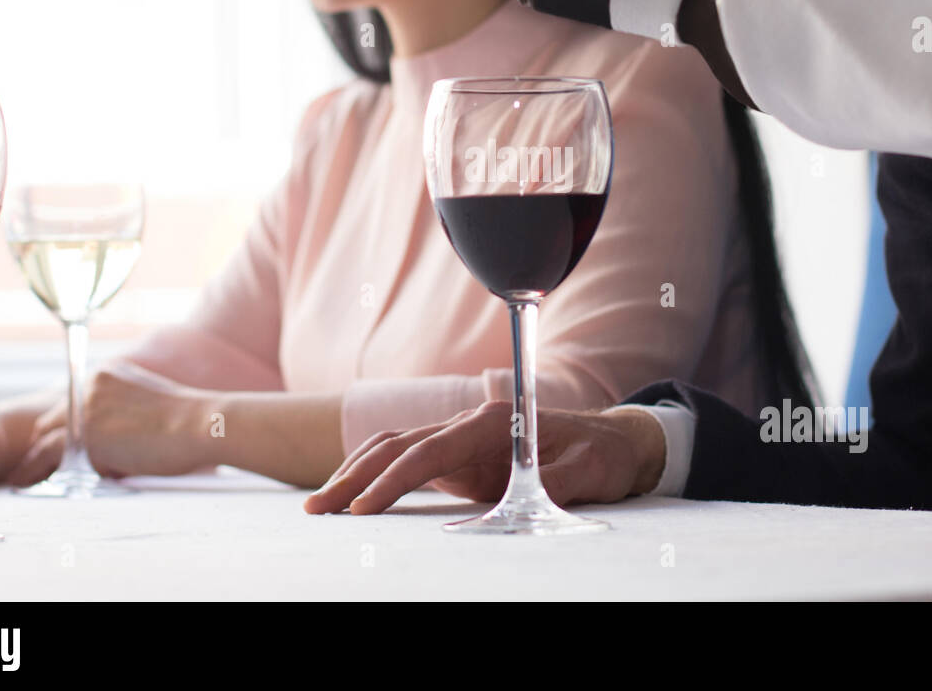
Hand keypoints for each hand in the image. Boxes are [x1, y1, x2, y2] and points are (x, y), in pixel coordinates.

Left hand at [8, 364, 212, 483]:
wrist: (201, 424)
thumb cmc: (190, 422)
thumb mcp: (150, 402)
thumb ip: (125, 411)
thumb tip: (113, 443)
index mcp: (107, 375)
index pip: (72, 403)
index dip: (63, 428)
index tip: (53, 446)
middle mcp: (90, 386)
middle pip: (53, 419)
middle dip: (46, 443)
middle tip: (35, 467)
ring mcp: (85, 409)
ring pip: (46, 438)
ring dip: (37, 460)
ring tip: (22, 479)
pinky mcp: (84, 436)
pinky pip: (50, 456)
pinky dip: (35, 470)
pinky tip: (25, 483)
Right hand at [303, 400, 665, 514]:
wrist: (614, 440)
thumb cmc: (600, 454)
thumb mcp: (588, 471)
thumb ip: (554, 483)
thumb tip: (528, 499)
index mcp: (492, 423)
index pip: (429, 451)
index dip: (394, 480)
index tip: (364, 508)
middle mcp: (468, 424)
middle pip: (398, 446)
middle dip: (355, 476)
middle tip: (317, 508)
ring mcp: (461, 439)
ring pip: (395, 449)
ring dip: (356, 473)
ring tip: (320, 502)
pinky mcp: (460, 458)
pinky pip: (408, 462)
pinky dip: (375, 474)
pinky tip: (353, 493)